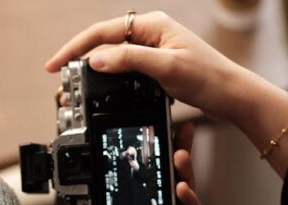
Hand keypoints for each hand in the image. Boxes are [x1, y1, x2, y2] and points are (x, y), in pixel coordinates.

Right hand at [46, 11, 287, 176]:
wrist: (232, 96)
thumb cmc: (207, 78)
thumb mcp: (165, 68)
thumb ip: (129, 61)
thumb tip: (95, 60)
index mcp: (151, 25)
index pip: (102, 32)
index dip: (75, 48)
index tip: (55, 65)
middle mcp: (151, 33)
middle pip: (104, 42)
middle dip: (80, 58)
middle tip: (60, 77)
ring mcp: (153, 50)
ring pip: (114, 56)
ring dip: (95, 70)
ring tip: (76, 85)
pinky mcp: (157, 66)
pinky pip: (125, 69)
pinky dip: (111, 79)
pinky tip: (103, 90)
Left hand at [71, 123, 201, 204]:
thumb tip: (76, 198)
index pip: (145, 185)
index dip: (150, 163)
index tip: (150, 139)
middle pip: (170, 184)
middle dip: (175, 156)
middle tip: (178, 131)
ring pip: (185, 197)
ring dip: (184, 173)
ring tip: (180, 152)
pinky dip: (190, 203)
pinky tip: (182, 188)